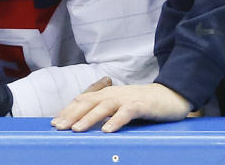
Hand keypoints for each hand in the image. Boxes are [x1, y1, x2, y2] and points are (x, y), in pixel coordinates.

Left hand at [51, 82, 190, 132]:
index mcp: (107, 95)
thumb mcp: (120, 106)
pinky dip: (116, 121)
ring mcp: (127, 98)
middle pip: (88, 102)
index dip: (68, 111)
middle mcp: (114, 94)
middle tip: (58, 127)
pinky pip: (126, 112)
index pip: (82, 101)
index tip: (55, 123)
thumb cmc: (143, 104)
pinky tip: (107, 131)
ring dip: (88, 118)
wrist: (170, 96)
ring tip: (76, 129)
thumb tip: (84, 124)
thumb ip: (105, 112)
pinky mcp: (141, 104)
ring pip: (104, 107)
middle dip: (71, 115)